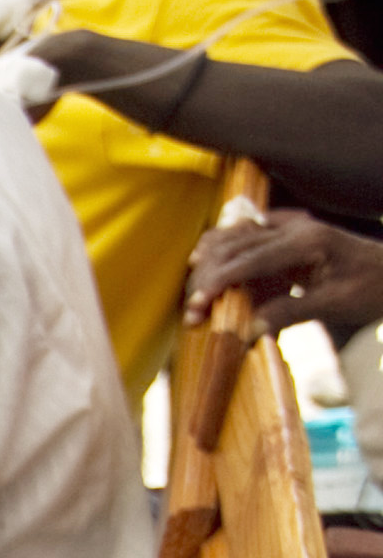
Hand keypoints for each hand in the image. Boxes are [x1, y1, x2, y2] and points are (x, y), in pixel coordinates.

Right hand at [189, 209, 382, 335]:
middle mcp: (296, 227)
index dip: (221, 280)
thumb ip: (291, 312)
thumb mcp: (336, 304)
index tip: (198, 303)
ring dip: (210, 261)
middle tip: (193, 309)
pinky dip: (221, 247)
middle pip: (237, 244)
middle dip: (209, 276)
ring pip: (235, 235)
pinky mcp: (286, 232)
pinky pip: (245, 233)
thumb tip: (248, 330)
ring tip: (195, 291)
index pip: (253, 257)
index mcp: (309, 241)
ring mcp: (291, 226)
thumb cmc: (371, 289)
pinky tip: (204, 261)